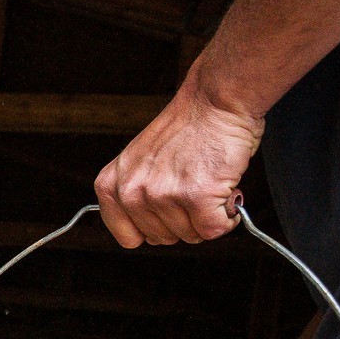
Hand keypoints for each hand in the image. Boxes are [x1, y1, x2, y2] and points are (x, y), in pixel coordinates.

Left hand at [95, 71, 262, 246]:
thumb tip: (148, 233)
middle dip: (185, 220)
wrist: (214, 99)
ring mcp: (162, 194)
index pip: (128, 237)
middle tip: (195, 188)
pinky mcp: (196, 195)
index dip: (155, 229)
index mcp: (111, 185)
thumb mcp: (140, 163)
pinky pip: (214, 229)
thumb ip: (137, 195)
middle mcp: (131, 191)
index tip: (169, 213)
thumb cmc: (186, 129)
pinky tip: (226, 191)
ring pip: (190, 235)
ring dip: (207, 215)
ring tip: (209, 181)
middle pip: (163, 239)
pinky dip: (227, 216)